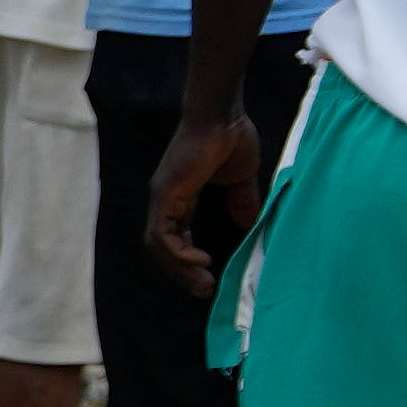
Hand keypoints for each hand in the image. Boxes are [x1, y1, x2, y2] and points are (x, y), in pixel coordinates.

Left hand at [147, 104, 261, 297]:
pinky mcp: (166, 194)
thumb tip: (248, 224)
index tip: (207, 276)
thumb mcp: (240, 179)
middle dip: (182, 273)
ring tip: (203, 285)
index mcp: (180, 195)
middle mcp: (166, 198)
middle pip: (163, 247)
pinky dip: (178, 253)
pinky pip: (162, 234)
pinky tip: (200, 262)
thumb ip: (241, 201)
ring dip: (180, 270)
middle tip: (205, 292)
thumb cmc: (231, 137)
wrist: (222, 114)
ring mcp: (163, 196)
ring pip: (159, 246)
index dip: (187, 259)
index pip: (174, 236)